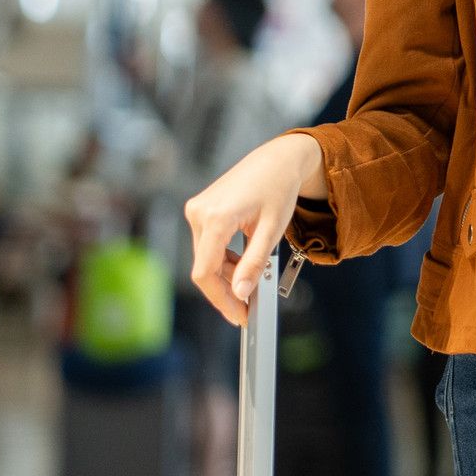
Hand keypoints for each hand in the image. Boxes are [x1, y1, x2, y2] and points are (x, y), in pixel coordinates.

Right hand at [184, 133, 321, 324]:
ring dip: (226, 275)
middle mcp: (199, 212)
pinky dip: (223, 259)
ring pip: (205, 258)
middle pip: (204, 267)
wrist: (278, 159)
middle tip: (248, 308)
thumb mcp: (272, 231)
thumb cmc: (278, 189)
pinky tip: (240, 264)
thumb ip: (254, 264)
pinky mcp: (200, 210)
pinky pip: (207, 245)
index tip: (238, 316)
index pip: (205, 272)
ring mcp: (197, 210)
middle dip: (226, 290)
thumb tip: (240, 294)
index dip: (220, 299)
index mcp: (215, 217)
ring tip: (250, 282)